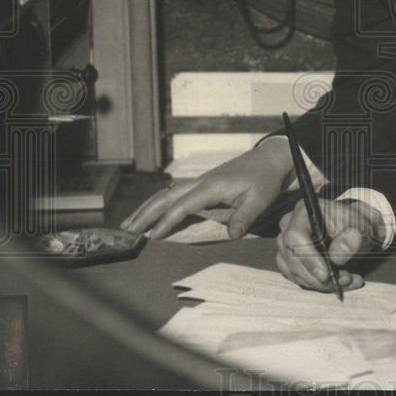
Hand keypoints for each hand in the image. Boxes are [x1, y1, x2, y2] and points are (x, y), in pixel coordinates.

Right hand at [121, 141, 292, 238]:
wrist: (270, 159)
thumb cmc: (265, 179)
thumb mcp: (260, 199)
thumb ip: (245, 217)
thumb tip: (231, 235)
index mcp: (212, 187)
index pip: (182, 206)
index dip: (166, 222)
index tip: (152, 237)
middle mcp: (200, 182)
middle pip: (165, 198)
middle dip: (145, 214)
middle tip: (126, 232)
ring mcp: (199, 182)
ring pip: (166, 194)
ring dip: (146, 208)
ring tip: (128, 224)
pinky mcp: (202, 184)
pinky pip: (174, 194)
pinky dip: (158, 204)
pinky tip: (149, 213)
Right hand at [275, 198, 384, 292]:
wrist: (355, 228)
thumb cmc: (355, 224)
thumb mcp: (361, 226)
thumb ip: (351, 238)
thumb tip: (336, 257)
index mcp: (304, 211)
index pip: (296, 236)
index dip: (308, 258)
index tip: (325, 275)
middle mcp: (288, 227)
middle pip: (293, 258)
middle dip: (319, 277)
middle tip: (345, 280)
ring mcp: (286, 245)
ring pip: (295, 272)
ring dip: (322, 284)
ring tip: (348, 281)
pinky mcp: (290, 261)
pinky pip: (299, 279)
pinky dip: (320, 286)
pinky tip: (341, 283)